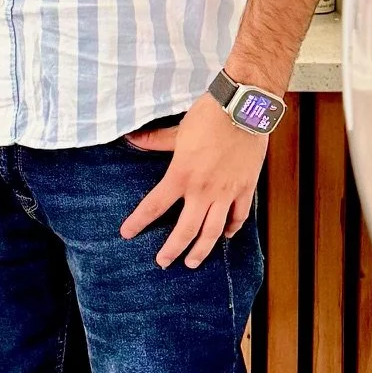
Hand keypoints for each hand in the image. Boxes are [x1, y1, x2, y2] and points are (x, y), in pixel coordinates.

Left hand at [121, 94, 265, 268]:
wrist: (244, 110)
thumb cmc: (209, 117)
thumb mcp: (178, 130)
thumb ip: (156, 141)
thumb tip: (132, 139)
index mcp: (181, 175)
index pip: (154, 205)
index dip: (138, 222)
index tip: (127, 233)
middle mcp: (202, 190)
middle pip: (185, 229)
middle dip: (172, 250)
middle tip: (163, 262)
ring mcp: (225, 192)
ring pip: (213, 231)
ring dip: (201, 250)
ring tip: (192, 262)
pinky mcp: (244, 188)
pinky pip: (238, 216)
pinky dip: (231, 229)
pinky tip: (225, 236)